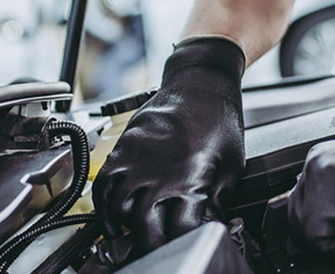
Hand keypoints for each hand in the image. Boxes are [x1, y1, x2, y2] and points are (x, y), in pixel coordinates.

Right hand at [92, 37, 246, 254]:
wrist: (199, 82)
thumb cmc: (219, 119)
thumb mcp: (231, 165)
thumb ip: (218, 201)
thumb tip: (212, 226)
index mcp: (190, 180)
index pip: (179, 232)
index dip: (183, 243)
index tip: (188, 244)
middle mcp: (158, 174)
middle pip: (145, 229)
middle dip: (152, 246)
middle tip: (158, 251)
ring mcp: (135, 162)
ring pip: (119, 211)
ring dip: (127, 230)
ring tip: (136, 238)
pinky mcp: (122, 151)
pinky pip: (103, 187)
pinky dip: (104, 209)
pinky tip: (114, 219)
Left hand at [287, 100, 334, 264]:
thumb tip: (326, 244)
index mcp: (325, 159)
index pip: (301, 205)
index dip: (323, 232)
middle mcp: (317, 162)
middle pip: (297, 218)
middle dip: (327, 241)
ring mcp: (322, 174)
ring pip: (306, 230)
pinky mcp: (332, 192)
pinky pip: (320, 238)